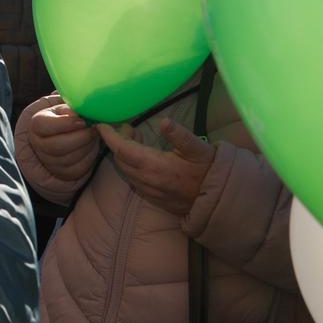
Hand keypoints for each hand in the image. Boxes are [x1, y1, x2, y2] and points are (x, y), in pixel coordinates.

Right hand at [27, 99, 101, 182]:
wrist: (63, 135)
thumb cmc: (65, 117)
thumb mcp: (64, 107)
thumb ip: (68, 106)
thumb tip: (74, 112)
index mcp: (37, 125)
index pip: (43, 125)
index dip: (65, 124)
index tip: (82, 120)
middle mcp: (38, 145)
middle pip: (56, 146)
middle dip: (80, 138)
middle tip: (93, 129)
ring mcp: (49, 161)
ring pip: (69, 159)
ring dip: (87, 147)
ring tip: (94, 137)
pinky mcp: (63, 173)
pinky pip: (78, 169)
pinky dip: (89, 158)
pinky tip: (93, 147)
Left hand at [95, 118, 216, 217]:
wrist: (221, 201)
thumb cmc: (210, 171)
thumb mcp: (199, 149)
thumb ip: (181, 135)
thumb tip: (165, 121)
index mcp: (156, 166)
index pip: (123, 149)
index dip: (110, 137)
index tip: (101, 125)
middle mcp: (148, 181)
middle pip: (121, 160)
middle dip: (118, 142)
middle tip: (128, 128)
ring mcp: (150, 192)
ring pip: (126, 171)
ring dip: (125, 155)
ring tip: (137, 139)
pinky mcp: (154, 199)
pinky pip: (134, 181)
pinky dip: (132, 167)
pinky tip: (142, 159)